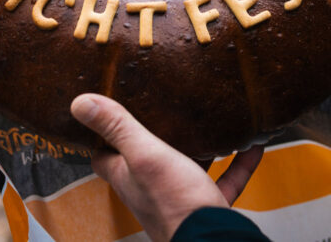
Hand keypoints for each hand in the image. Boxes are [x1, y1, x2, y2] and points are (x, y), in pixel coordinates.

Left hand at [71, 93, 263, 241]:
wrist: (212, 240)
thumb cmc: (175, 204)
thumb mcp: (145, 155)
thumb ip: (118, 128)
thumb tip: (80, 103)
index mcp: (129, 177)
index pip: (104, 157)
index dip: (103, 137)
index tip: (107, 113)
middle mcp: (151, 189)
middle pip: (146, 161)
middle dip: (155, 137)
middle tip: (165, 109)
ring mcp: (181, 198)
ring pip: (187, 168)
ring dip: (198, 148)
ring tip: (207, 123)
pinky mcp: (208, 205)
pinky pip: (225, 180)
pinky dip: (237, 162)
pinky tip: (250, 145)